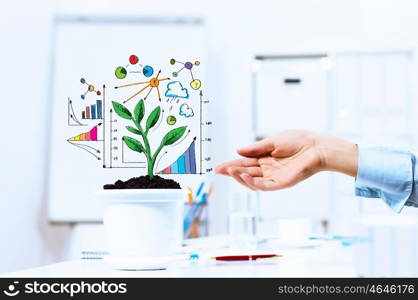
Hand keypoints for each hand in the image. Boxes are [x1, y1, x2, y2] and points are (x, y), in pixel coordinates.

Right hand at [215, 130, 357, 190]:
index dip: (232, 164)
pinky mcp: (282, 183)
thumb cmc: (300, 141)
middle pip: (246, 172)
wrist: (318, 147)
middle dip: (232, 171)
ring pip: (253, 181)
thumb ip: (255, 148)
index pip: (246, 162)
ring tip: (230, 170)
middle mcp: (269, 169)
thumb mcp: (273, 141)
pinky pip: (264, 186)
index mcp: (267, 158)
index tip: (219, 166)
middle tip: (218, 170)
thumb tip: (238, 150)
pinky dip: (252, 183)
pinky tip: (243, 176)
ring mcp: (275, 177)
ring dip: (240, 177)